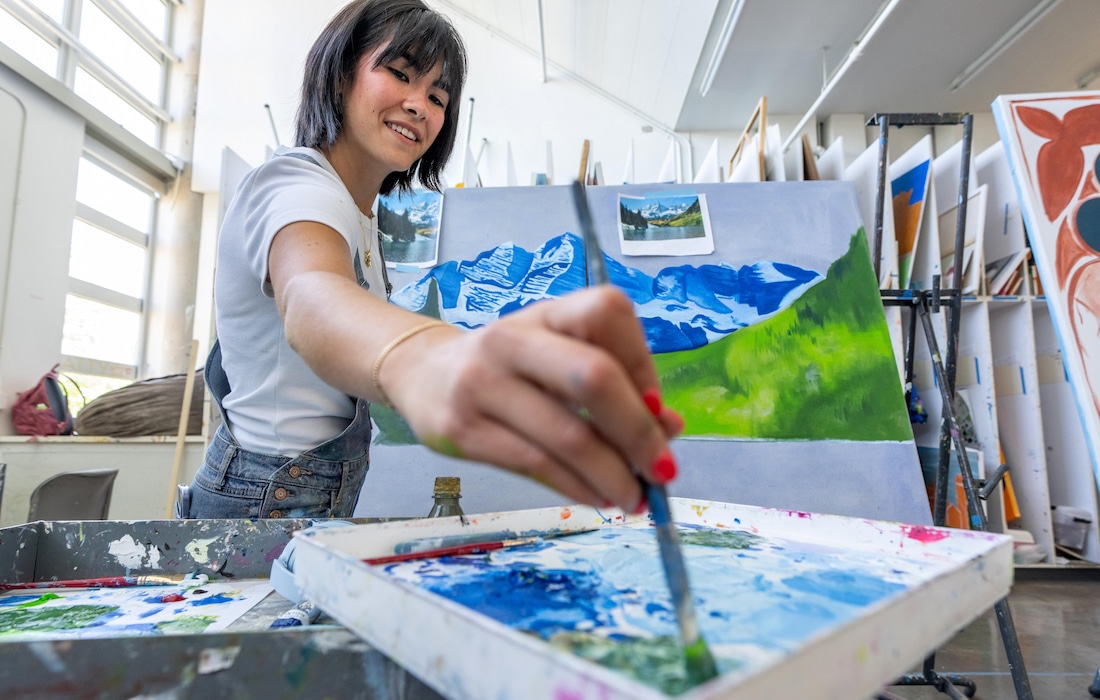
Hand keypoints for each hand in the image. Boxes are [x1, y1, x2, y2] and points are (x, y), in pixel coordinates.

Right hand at [380, 286, 683, 511]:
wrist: (424, 374)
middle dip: (639, 432)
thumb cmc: (512, 366)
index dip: (644, 364)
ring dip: (614, 475)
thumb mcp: (559, 356)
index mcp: (547, 313)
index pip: (607, 315)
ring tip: (636, 498)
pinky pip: (536, 465)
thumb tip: (670, 428)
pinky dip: (578, 488)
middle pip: (593, 378)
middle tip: (664, 469)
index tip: (660, 410)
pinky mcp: (464, 430)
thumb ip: (616, 384)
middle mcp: (512, 340)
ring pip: (567, 435)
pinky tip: (598, 498)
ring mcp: (483, 383)